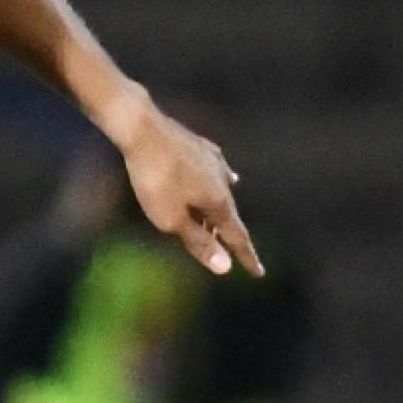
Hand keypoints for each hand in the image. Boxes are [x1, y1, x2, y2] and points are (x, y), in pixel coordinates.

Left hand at [106, 91, 259, 278]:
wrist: (142, 129)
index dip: (246, 257)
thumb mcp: (172, 219)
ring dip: (222, 209)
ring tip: (228, 220)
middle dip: (229, 234)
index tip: (259, 273)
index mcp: (219, 202)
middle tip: (235, 252)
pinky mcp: (200, 145)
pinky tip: (226, 174)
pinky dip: (219, 181)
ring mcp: (213, 160)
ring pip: (223, 191)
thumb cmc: (155, 179)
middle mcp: (223, 181)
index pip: (236, 237)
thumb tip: (225, 267)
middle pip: (228, 215)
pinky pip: (215, 170)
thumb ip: (199, 243)